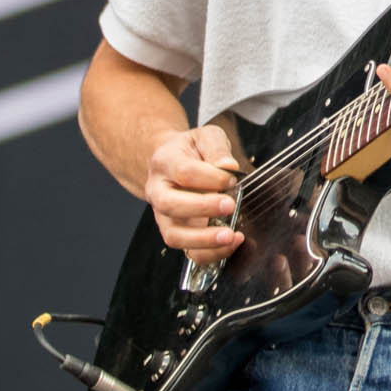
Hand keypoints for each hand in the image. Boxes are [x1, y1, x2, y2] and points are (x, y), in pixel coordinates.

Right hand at [143, 123, 243, 261]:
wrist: (172, 163)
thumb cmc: (192, 151)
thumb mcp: (205, 136)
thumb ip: (216, 148)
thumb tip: (228, 167)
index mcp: (164, 162)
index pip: (183, 172)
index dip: (210, 177)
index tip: (232, 178)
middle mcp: (158, 191)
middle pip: (170, 205)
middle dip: (202, 208)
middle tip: (230, 205)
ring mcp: (165, 217)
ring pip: (174, 235)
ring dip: (204, 240)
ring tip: (230, 236)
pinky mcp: (178, 234)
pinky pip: (188, 252)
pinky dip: (210, 253)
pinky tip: (231, 244)